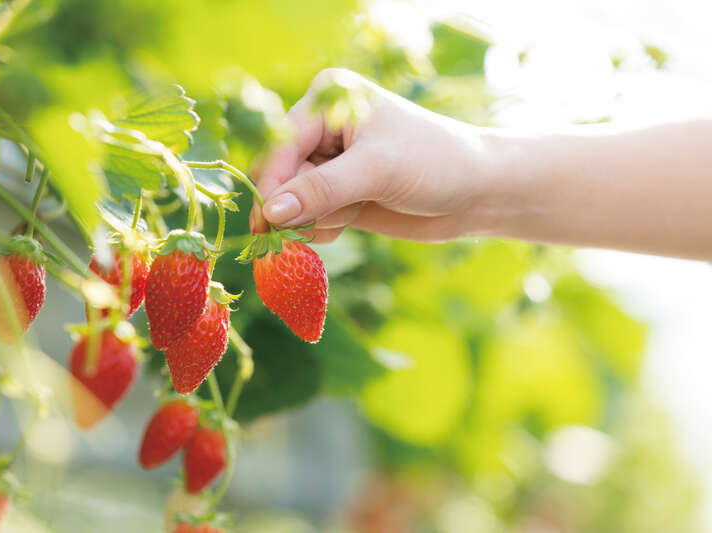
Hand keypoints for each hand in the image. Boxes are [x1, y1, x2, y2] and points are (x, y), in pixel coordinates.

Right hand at [250, 68, 492, 242]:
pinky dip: (324, 227)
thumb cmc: (435, 163)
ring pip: (294, 201)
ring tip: (354, 214)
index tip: (266, 221)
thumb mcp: (377, 171)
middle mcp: (324, 128)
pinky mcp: (340, 195)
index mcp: (329, 99)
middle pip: (282, 174)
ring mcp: (331, 164)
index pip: (282, 143)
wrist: (479, 192)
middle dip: (298, 204)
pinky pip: (310, 217)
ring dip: (316, 217)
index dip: (273, 183)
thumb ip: (321, 190)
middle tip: (320, 223)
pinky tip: (354, 221)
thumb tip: (270, 211)